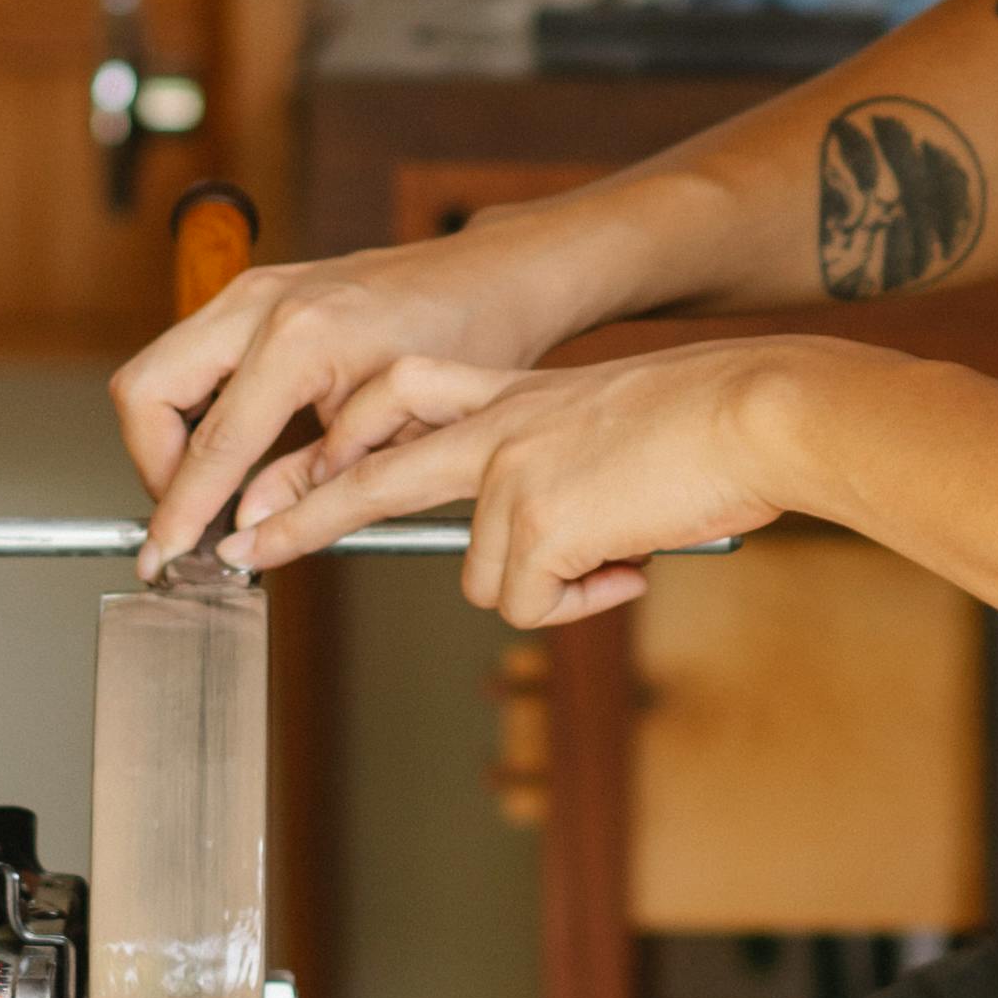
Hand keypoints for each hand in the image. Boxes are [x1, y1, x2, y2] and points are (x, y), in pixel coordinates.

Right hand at [112, 212, 636, 571]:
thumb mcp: (396, 430)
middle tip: (191, 515)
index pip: (211, 444)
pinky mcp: (248, 293)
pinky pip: (182, 356)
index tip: (165, 557)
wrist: (487, 276)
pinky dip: (187, 410)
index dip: (180, 512)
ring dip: (166, 439)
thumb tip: (247, 531)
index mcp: (300, 339)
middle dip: (155, 467)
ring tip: (209, 491)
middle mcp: (259, 304)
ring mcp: (248, 291)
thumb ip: (312, 482)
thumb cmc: (464, 340)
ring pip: (153, 373)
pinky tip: (228, 450)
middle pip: (143, 392)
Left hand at [228, 337, 847, 624]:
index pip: (395, 401)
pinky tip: (630, 560)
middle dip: (298, 519)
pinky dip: (582, 601)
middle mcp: (492, 427)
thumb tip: (532, 552)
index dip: (338, 443)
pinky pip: (533, 603)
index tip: (286, 476)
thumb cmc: (706, 423)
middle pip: (367, 478)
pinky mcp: (537, 520)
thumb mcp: (603, 423)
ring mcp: (507, 471)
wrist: (757, 410)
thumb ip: (548, 463)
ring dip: (548, 585)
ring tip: (618, 548)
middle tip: (240, 550)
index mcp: (506, 394)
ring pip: (484, 578)